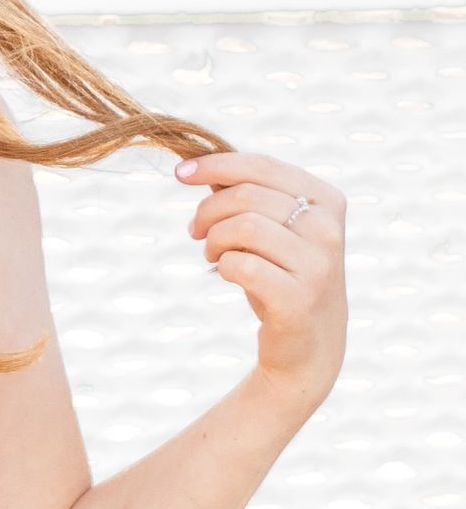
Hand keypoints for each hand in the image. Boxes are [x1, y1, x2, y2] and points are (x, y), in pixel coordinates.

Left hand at [175, 149, 346, 414]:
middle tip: (196, 231)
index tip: (181, 172)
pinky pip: (241, 266)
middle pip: (247, 196)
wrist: (309, 343)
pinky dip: (223, 266)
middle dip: (208, 211)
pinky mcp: (299, 299)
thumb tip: (198, 167)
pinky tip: (225, 273)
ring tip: (211, 254)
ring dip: (214, 240)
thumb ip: (245, 195)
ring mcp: (317, 265)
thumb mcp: (271, 228)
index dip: (216, 165)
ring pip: (243, 226)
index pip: (262, 165)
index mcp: (326, 200)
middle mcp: (327, 229)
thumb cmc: (282, 275)